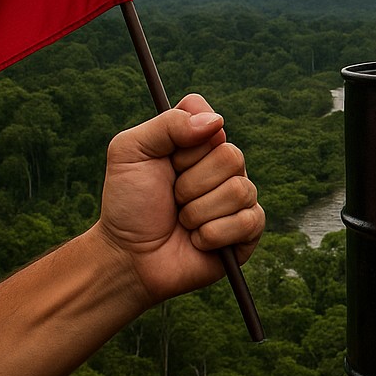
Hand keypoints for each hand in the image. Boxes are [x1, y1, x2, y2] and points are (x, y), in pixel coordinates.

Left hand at [93, 93, 264, 304]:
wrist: (129, 256)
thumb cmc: (128, 203)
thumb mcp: (131, 152)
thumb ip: (167, 124)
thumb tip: (217, 121)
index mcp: (199, 142)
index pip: (213, 119)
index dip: (188, 141)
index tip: (169, 158)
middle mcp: (223, 166)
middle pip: (231, 156)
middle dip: (191, 183)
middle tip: (173, 196)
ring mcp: (239, 198)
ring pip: (239, 190)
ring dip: (198, 212)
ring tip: (183, 221)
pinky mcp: (248, 231)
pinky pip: (247, 221)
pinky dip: (212, 234)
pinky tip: (197, 240)